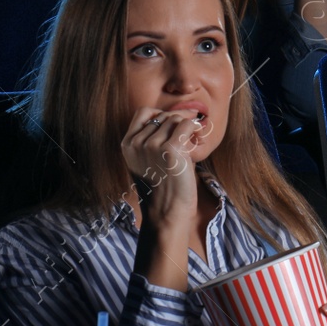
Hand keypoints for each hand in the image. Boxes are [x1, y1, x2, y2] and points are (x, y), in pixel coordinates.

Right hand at [120, 107, 203, 224]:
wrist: (167, 213)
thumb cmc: (163, 189)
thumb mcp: (149, 161)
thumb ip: (153, 140)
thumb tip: (178, 116)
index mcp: (128, 144)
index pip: (145, 112)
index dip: (163, 114)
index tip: (176, 123)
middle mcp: (137, 142)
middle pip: (164, 115)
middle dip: (181, 122)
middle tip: (192, 135)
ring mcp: (152, 145)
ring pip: (176, 119)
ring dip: (189, 128)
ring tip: (195, 142)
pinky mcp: (170, 149)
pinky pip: (187, 125)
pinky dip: (196, 130)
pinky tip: (199, 141)